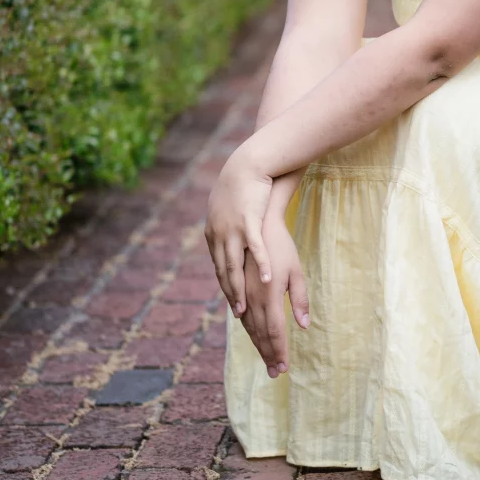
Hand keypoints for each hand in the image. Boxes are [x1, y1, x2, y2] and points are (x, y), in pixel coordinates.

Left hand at [204, 148, 272, 314]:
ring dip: (238, 289)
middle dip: (230, 295)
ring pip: (234, 265)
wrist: (247, 164)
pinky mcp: (248, 221)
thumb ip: (229, 226)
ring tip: (244, 309)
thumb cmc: (243, 185)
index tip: (233, 303)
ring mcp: (232, 229)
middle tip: (238, 315)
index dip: (226, 286)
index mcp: (214, 233)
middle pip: (224, 271)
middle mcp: (219, 234)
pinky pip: (255, 248)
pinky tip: (266, 280)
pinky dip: (260, 265)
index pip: (220, 266)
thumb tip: (232, 238)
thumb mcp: (230, 208)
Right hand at [239, 216, 309, 377]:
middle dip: (268, 354)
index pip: (275, 331)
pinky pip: (243, 316)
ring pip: (250, 328)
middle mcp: (253, 298)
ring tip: (268, 362)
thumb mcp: (297, 272)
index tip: (284, 369)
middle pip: (261, 334)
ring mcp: (243, 294)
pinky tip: (255, 339)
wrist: (258, 226)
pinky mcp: (238, 289)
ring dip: (258, 346)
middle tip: (275, 373)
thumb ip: (300, 299)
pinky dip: (250, 332)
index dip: (279, 351)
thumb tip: (305, 326)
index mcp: (269, 295)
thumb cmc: (283, 248)